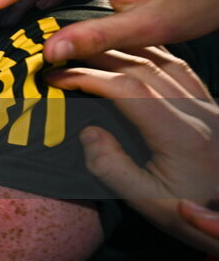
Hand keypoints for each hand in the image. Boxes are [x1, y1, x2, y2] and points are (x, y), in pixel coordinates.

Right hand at [48, 47, 218, 254]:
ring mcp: (211, 105)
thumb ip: (111, 167)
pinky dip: (151, 52)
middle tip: (63, 55)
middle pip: (144, 65)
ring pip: (165, 59)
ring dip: (123, 48)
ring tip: (89, 47)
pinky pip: (181, 66)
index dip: (88, 77)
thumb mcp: (146, 203)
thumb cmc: (190, 213)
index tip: (56, 77)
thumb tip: (88, 132)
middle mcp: (201, 111)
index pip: (128, 89)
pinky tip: (131, 51)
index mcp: (182, 135)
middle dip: (97, 56)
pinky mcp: (214, 105)